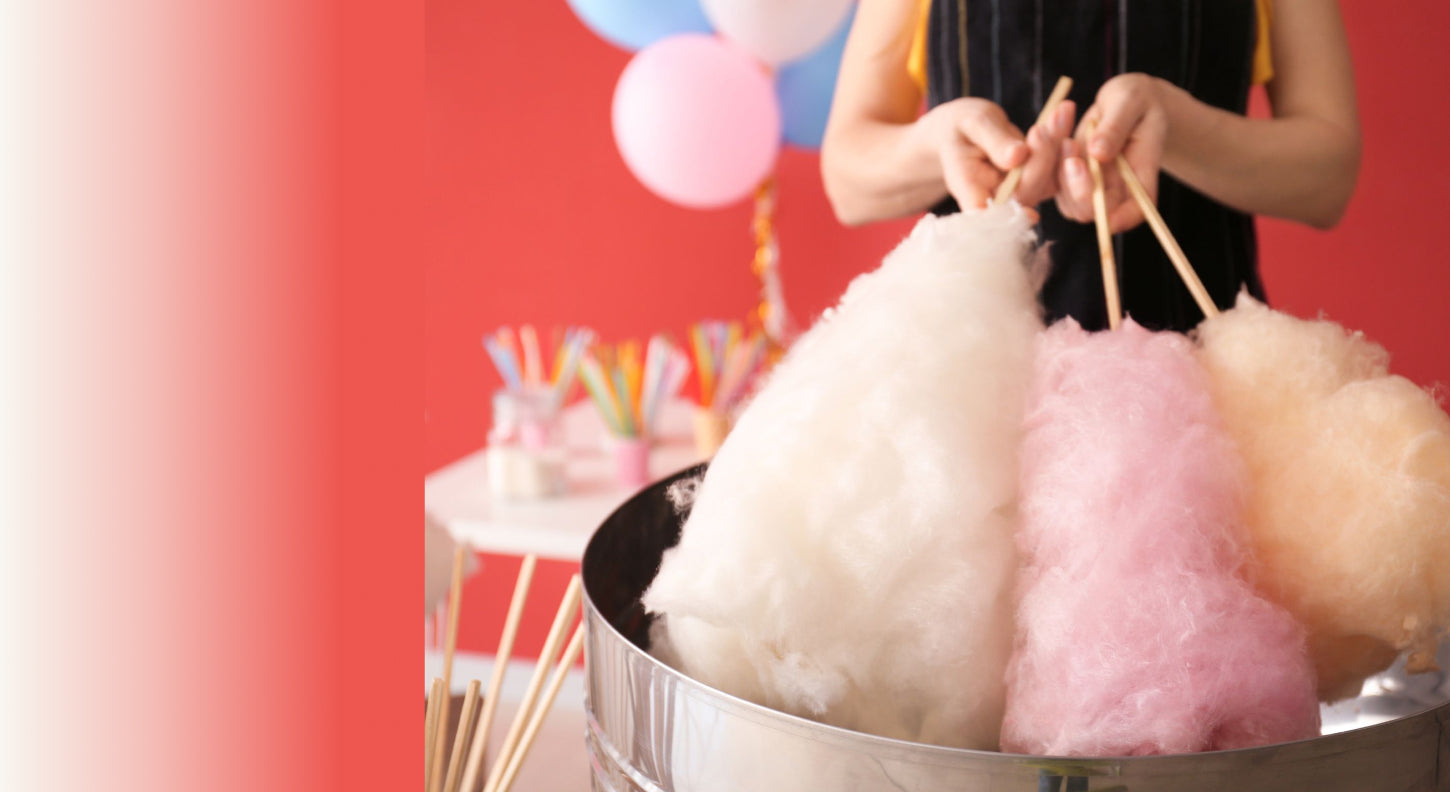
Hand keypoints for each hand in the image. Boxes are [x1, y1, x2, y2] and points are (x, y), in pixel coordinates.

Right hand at [921, 97, 1075, 211]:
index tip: (1032, 214)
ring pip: (1048, 180)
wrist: (965, 131)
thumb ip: (993, 141)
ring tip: (1061, 110)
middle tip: (1052, 120)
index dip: (1011, 219)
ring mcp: (1020, 193)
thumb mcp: (972, 125)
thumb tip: (1018, 156)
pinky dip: (1062, 139)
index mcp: (971, 191)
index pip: (990, 217)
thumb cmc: (961, 128)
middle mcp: (997, 199)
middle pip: (1027, 192)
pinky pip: (1057, 168)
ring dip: (1058, 144)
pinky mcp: (1038, 182)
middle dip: (1043, 156)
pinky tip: (1064, 112)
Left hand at [1057, 74, 1167, 232]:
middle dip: (1077, 186)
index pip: (1133, 212)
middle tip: (1070, 145)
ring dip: (1057, 167)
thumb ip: (1116, 127)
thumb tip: (1098, 152)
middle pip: (1091, 210)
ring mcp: (1088, 185)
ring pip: (1065, 198)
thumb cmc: (1137, 100)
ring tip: (1062, 128)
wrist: (1124, 101)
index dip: (1120, 218)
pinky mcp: (1066, 176)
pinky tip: (1053, 124)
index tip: (1102, 206)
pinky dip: (1045, 155)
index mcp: (1141, 178)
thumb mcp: (1131, 103)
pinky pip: (1049, 178)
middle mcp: (1114, 190)